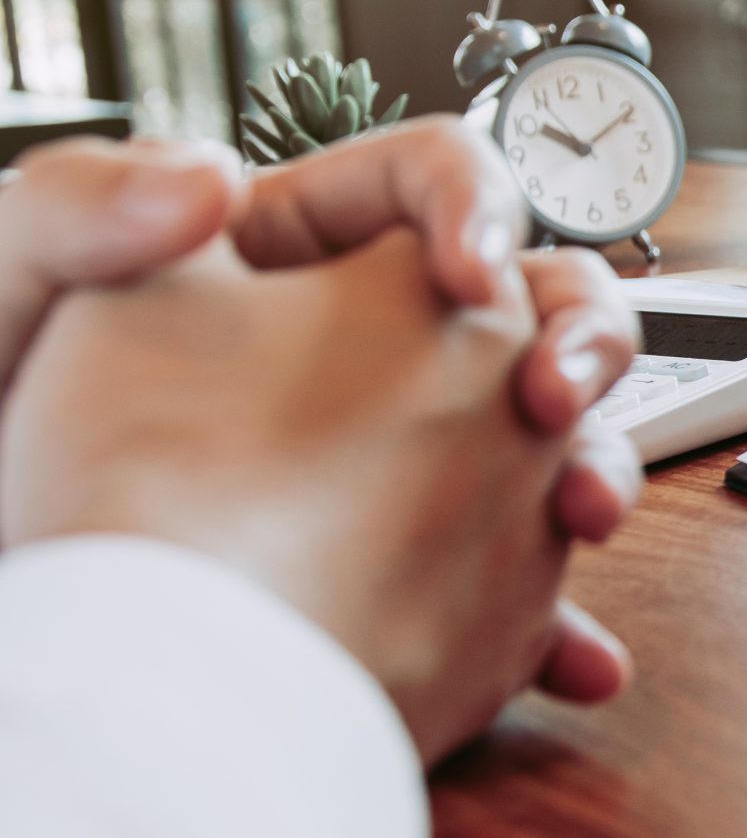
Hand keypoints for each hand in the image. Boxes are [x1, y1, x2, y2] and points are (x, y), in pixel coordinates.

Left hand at [0, 123, 640, 702]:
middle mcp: (363, 354)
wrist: (6, 623)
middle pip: (532, 302)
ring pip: (547, 441)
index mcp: (286, 259)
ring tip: (582, 515)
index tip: (469, 277)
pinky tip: (571, 658)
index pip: (429, 182)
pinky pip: (507, 590)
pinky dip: (554, 627)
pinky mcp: (400, 580)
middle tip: (554, 398)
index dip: (479, 210)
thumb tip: (217, 179)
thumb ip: (81, 205)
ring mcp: (395, 473)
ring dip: (597, 467)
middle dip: (584, 338)